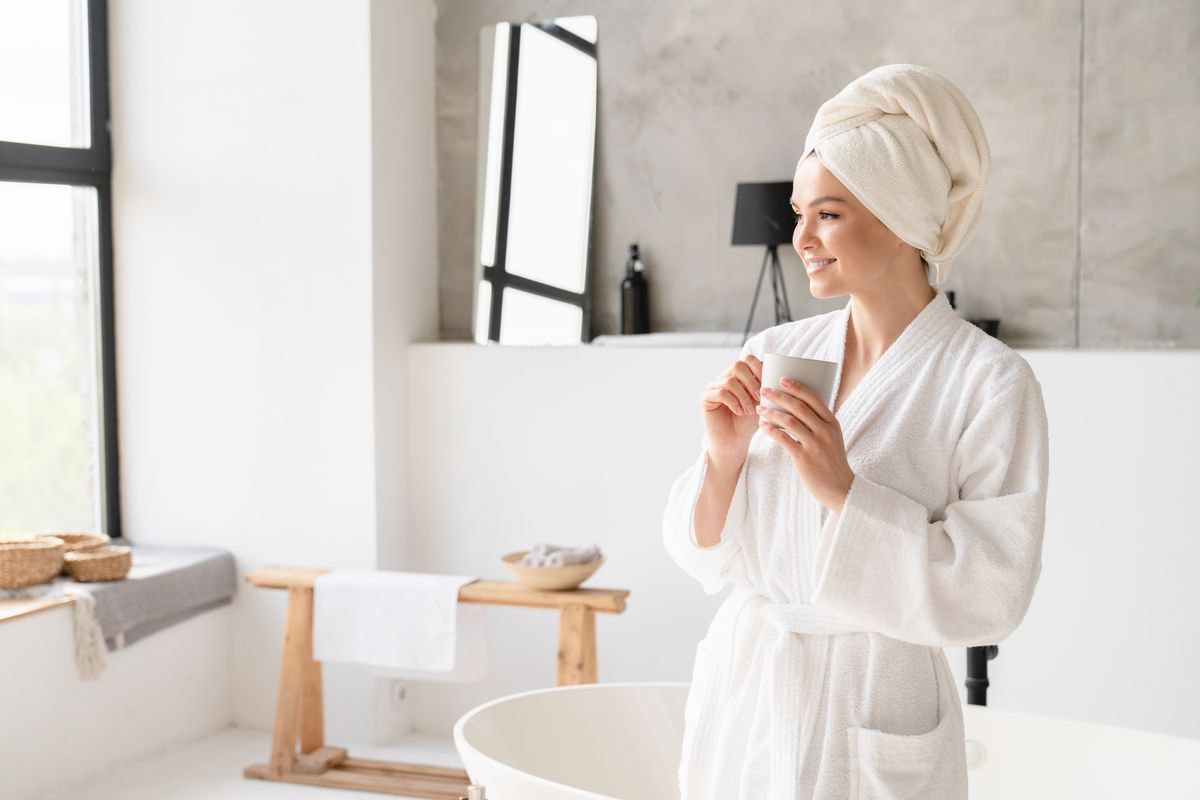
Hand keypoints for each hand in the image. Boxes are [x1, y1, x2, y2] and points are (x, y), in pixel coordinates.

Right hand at [699, 354, 762, 465]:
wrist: (735, 441)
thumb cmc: (749, 422)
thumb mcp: (762, 403)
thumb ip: (765, 387)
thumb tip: (775, 374)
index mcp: (739, 375)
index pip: (748, 359)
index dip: (759, 369)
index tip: (768, 386)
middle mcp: (725, 377)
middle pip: (738, 365)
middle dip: (752, 382)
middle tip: (759, 398)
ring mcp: (714, 387)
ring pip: (730, 381)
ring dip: (743, 397)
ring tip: (749, 411)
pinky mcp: (705, 398)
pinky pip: (720, 393)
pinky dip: (733, 402)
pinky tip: (739, 412)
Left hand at [756, 378, 854, 513]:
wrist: (840, 488)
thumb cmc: (831, 460)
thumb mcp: (831, 438)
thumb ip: (818, 422)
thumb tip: (795, 405)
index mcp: (832, 423)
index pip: (814, 398)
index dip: (797, 387)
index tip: (782, 379)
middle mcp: (825, 431)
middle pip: (799, 407)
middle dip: (779, 396)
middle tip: (764, 390)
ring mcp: (815, 445)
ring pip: (789, 421)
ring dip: (772, 412)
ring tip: (759, 408)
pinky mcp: (804, 458)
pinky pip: (784, 439)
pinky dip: (771, 430)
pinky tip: (762, 426)